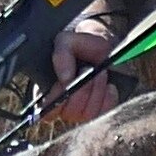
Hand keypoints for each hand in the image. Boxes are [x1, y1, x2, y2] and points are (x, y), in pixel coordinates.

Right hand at [49, 7, 117, 127]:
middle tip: (89, 68)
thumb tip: (65, 78)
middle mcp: (65, 105)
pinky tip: (109, 85)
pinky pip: (105, 113)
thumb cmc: (84, 44)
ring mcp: (83, 111)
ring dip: (97, 90)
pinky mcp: (101, 112)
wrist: (108, 45)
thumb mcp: (68, 40)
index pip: (47, 109)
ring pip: (88, 114)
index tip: (69, 78)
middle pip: (71, 113)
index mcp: (50, 90)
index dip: (58, 97)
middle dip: (83, 89)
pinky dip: (109, 97)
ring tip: (101, 72)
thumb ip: (61, 55)